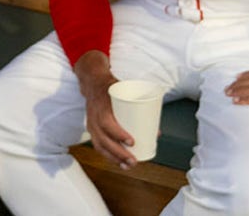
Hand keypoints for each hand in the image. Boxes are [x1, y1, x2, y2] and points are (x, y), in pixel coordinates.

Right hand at [73, 51, 141, 169]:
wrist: (92, 83)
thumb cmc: (111, 88)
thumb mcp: (125, 92)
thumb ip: (141, 110)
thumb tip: (156, 132)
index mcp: (101, 105)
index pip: (106, 123)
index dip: (119, 134)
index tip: (132, 142)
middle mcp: (94, 117)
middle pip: (104, 139)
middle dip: (119, 153)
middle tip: (133, 160)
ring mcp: (91, 124)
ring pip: (100, 145)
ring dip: (114, 158)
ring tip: (127, 166)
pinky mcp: (92, 129)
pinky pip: (98, 145)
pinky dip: (108, 156)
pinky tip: (118, 163)